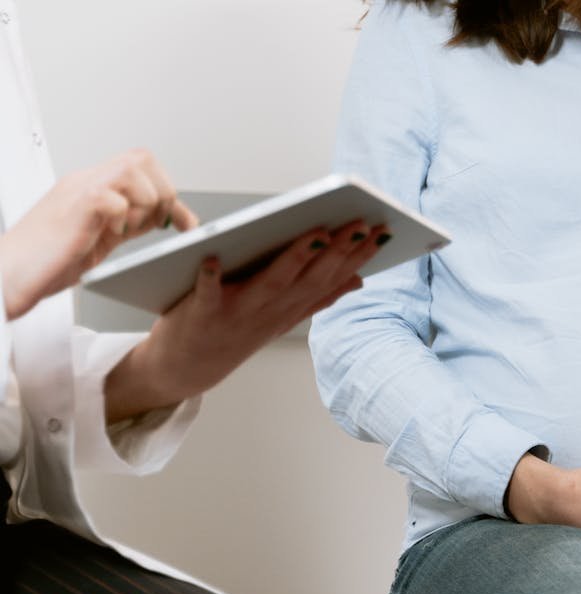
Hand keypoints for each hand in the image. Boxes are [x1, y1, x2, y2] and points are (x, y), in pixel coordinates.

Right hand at [0, 149, 196, 319]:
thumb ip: (129, 222)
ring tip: (129, 230)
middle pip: (142, 158)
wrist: (7, 275)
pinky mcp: (74, 208)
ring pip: (133, 171)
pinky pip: (113, 197)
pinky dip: (123, 217)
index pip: (143, 168)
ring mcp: (78, 191)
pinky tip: (111, 234)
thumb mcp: (100, 237)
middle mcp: (86, 182)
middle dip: (162, 193)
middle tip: (154, 225)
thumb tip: (163, 219)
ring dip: (145, 204)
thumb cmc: (46, 261)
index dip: (171, 192)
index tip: (186, 224)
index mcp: (94, 186)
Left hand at [104, 221, 388, 421]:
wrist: (184, 369)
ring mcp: (238, 313)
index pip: (332, 279)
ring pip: (273, 283)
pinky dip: (209, 277)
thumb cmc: (234, 333)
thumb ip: (318, 298)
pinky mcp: (202, 313)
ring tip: (318, 232)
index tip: (382, 231)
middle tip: (362, 223)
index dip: (358, 257)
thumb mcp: (283, 318)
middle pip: (311, 277)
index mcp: (290, 309)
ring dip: (296, 258)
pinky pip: (206, 294)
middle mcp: (271, 311)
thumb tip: (359, 280)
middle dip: (339, 250)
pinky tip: (212, 256)